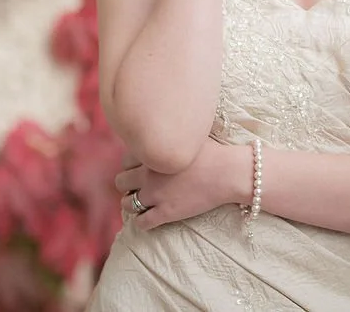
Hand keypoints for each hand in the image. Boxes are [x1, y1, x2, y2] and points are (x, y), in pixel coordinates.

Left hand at [114, 139, 241, 230]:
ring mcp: (156, 195)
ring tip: (138, 204)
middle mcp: (148, 174)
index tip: (137, 168)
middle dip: (126, 184)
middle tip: (135, 187)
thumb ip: (171, 135)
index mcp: (152, 153)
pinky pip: (143, 222)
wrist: (227, 172)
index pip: (125, 160)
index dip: (130, 165)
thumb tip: (167, 126)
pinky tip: (146, 220)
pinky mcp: (167, 212)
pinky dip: (141, 222)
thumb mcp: (187, 135)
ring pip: (128, 204)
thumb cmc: (212, 151)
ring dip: (130, 204)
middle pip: (121, 181)